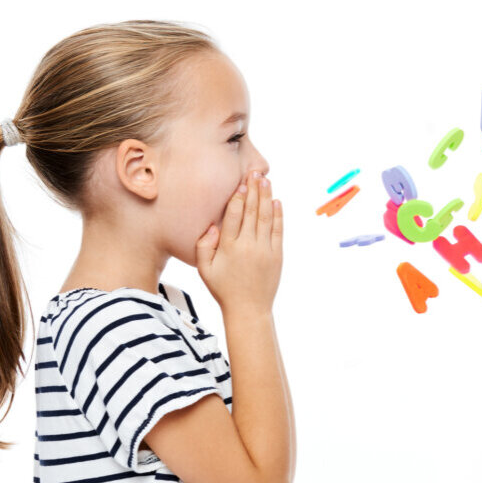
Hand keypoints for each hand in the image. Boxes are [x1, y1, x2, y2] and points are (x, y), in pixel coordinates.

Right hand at [196, 170, 282, 315]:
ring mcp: (264, 250)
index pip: (233, 216)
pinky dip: (278, 215)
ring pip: (265, 218)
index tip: (240, 184)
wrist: (248, 309)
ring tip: (265, 180)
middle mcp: (247, 246)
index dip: (237, 198)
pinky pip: (278, 231)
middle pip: (251, 212)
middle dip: (253, 190)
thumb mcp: (204, 270)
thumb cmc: (223, 289)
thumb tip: (212, 226)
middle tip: (254, 172)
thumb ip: (203, 246)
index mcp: (228, 248)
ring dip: (266, 197)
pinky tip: (276, 202)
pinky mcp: (277, 256)